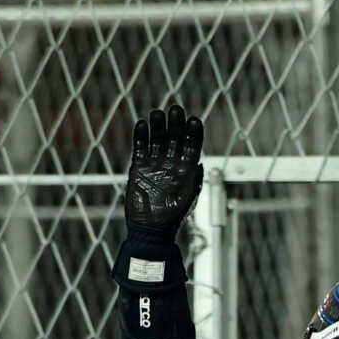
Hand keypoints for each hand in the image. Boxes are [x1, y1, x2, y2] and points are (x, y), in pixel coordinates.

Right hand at [125, 103, 204, 233]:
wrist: (151, 228)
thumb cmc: (173, 216)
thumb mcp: (187, 197)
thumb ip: (194, 179)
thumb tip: (199, 162)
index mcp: (186, 168)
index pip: (192, 145)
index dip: (193, 132)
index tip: (193, 120)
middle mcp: (171, 163)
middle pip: (175, 137)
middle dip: (176, 123)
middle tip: (175, 110)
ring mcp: (155, 163)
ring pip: (157, 138)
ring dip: (158, 126)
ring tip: (157, 114)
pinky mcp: (139, 166)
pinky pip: (140, 147)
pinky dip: (141, 136)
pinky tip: (143, 124)